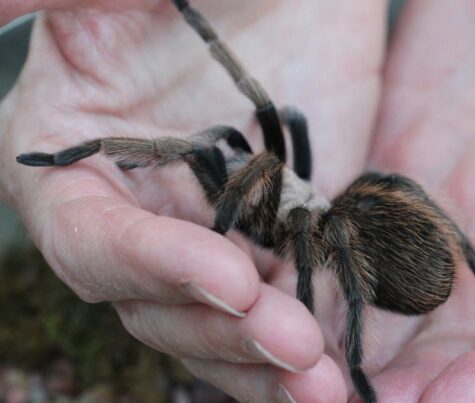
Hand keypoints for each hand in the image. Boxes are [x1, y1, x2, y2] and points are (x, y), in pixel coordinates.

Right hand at [0, 1, 384, 400]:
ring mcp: (215, 231)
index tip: (232, 276)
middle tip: (297, 347)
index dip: (151, 266)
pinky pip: (287, 303)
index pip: (92, 240)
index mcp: (73, 158)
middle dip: (225, 332)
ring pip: (223, 323)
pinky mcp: (280, 235)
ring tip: (324, 385)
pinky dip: (312, 337)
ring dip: (266, 363)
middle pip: (158, 304)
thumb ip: (58, 0)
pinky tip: (340, 368)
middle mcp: (139, 212)